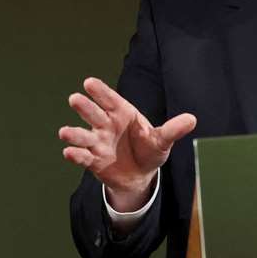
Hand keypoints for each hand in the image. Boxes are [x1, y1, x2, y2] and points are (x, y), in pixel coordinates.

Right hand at [59, 77, 195, 210]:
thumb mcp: (162, 140)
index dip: (100, 91)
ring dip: (73, 134)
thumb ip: (173, 130)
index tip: (89, 82)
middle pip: (93, 114)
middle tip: (75, 99)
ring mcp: (98, 142)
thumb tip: (192, 119)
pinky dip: (75, 155)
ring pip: (83, 135)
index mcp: (122, 113)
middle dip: (84, 107)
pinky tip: (69, 152)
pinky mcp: (93, 160)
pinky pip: (83, 156)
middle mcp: (106, 125)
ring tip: (64, 132)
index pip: (109, 99)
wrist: (140, 175)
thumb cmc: (149, 150)